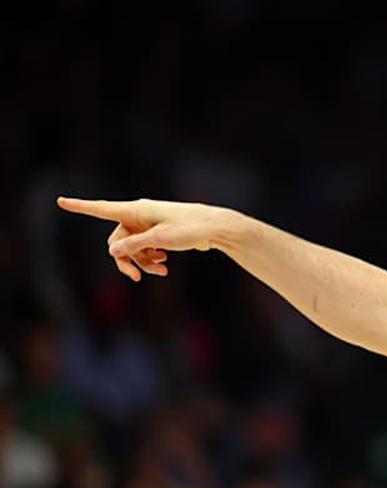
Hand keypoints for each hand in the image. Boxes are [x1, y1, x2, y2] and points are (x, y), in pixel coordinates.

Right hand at [57, 197, 231, 281]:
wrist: (215, 228)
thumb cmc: (190, 228)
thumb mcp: (161, 239)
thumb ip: (134, 246)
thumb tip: (111, 251)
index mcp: (135, 210)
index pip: (101, 209)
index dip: (80, 207)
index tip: (60, 201)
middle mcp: (138, 216)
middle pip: (117, 241)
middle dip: (126, 260)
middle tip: (136, 277)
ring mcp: (148, 225)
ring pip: (132, 249)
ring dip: (142, 262)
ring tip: (161, 271)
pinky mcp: (158, 234)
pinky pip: (144, 250)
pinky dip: (151, 260)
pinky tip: (164, 267)